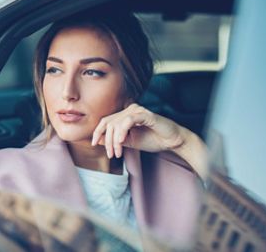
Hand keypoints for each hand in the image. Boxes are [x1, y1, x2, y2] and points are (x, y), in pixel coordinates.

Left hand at [91, 103, 207, 177]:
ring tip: (118, 153)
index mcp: (125, 115)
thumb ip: (115, 140)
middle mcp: (130, 110)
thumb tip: (97, 140)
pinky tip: (121, 142)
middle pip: (109, 123)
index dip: (98, 131)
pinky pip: (129, 120)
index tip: (93, 143)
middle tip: (111, 155)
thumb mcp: (130, 142)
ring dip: (114, 140)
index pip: (106, 121)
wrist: (172, 141)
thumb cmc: (153, 140)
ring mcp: (138, 111)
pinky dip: (122, 132)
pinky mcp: (146, 114)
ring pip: (117, 123)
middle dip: (107, 141)